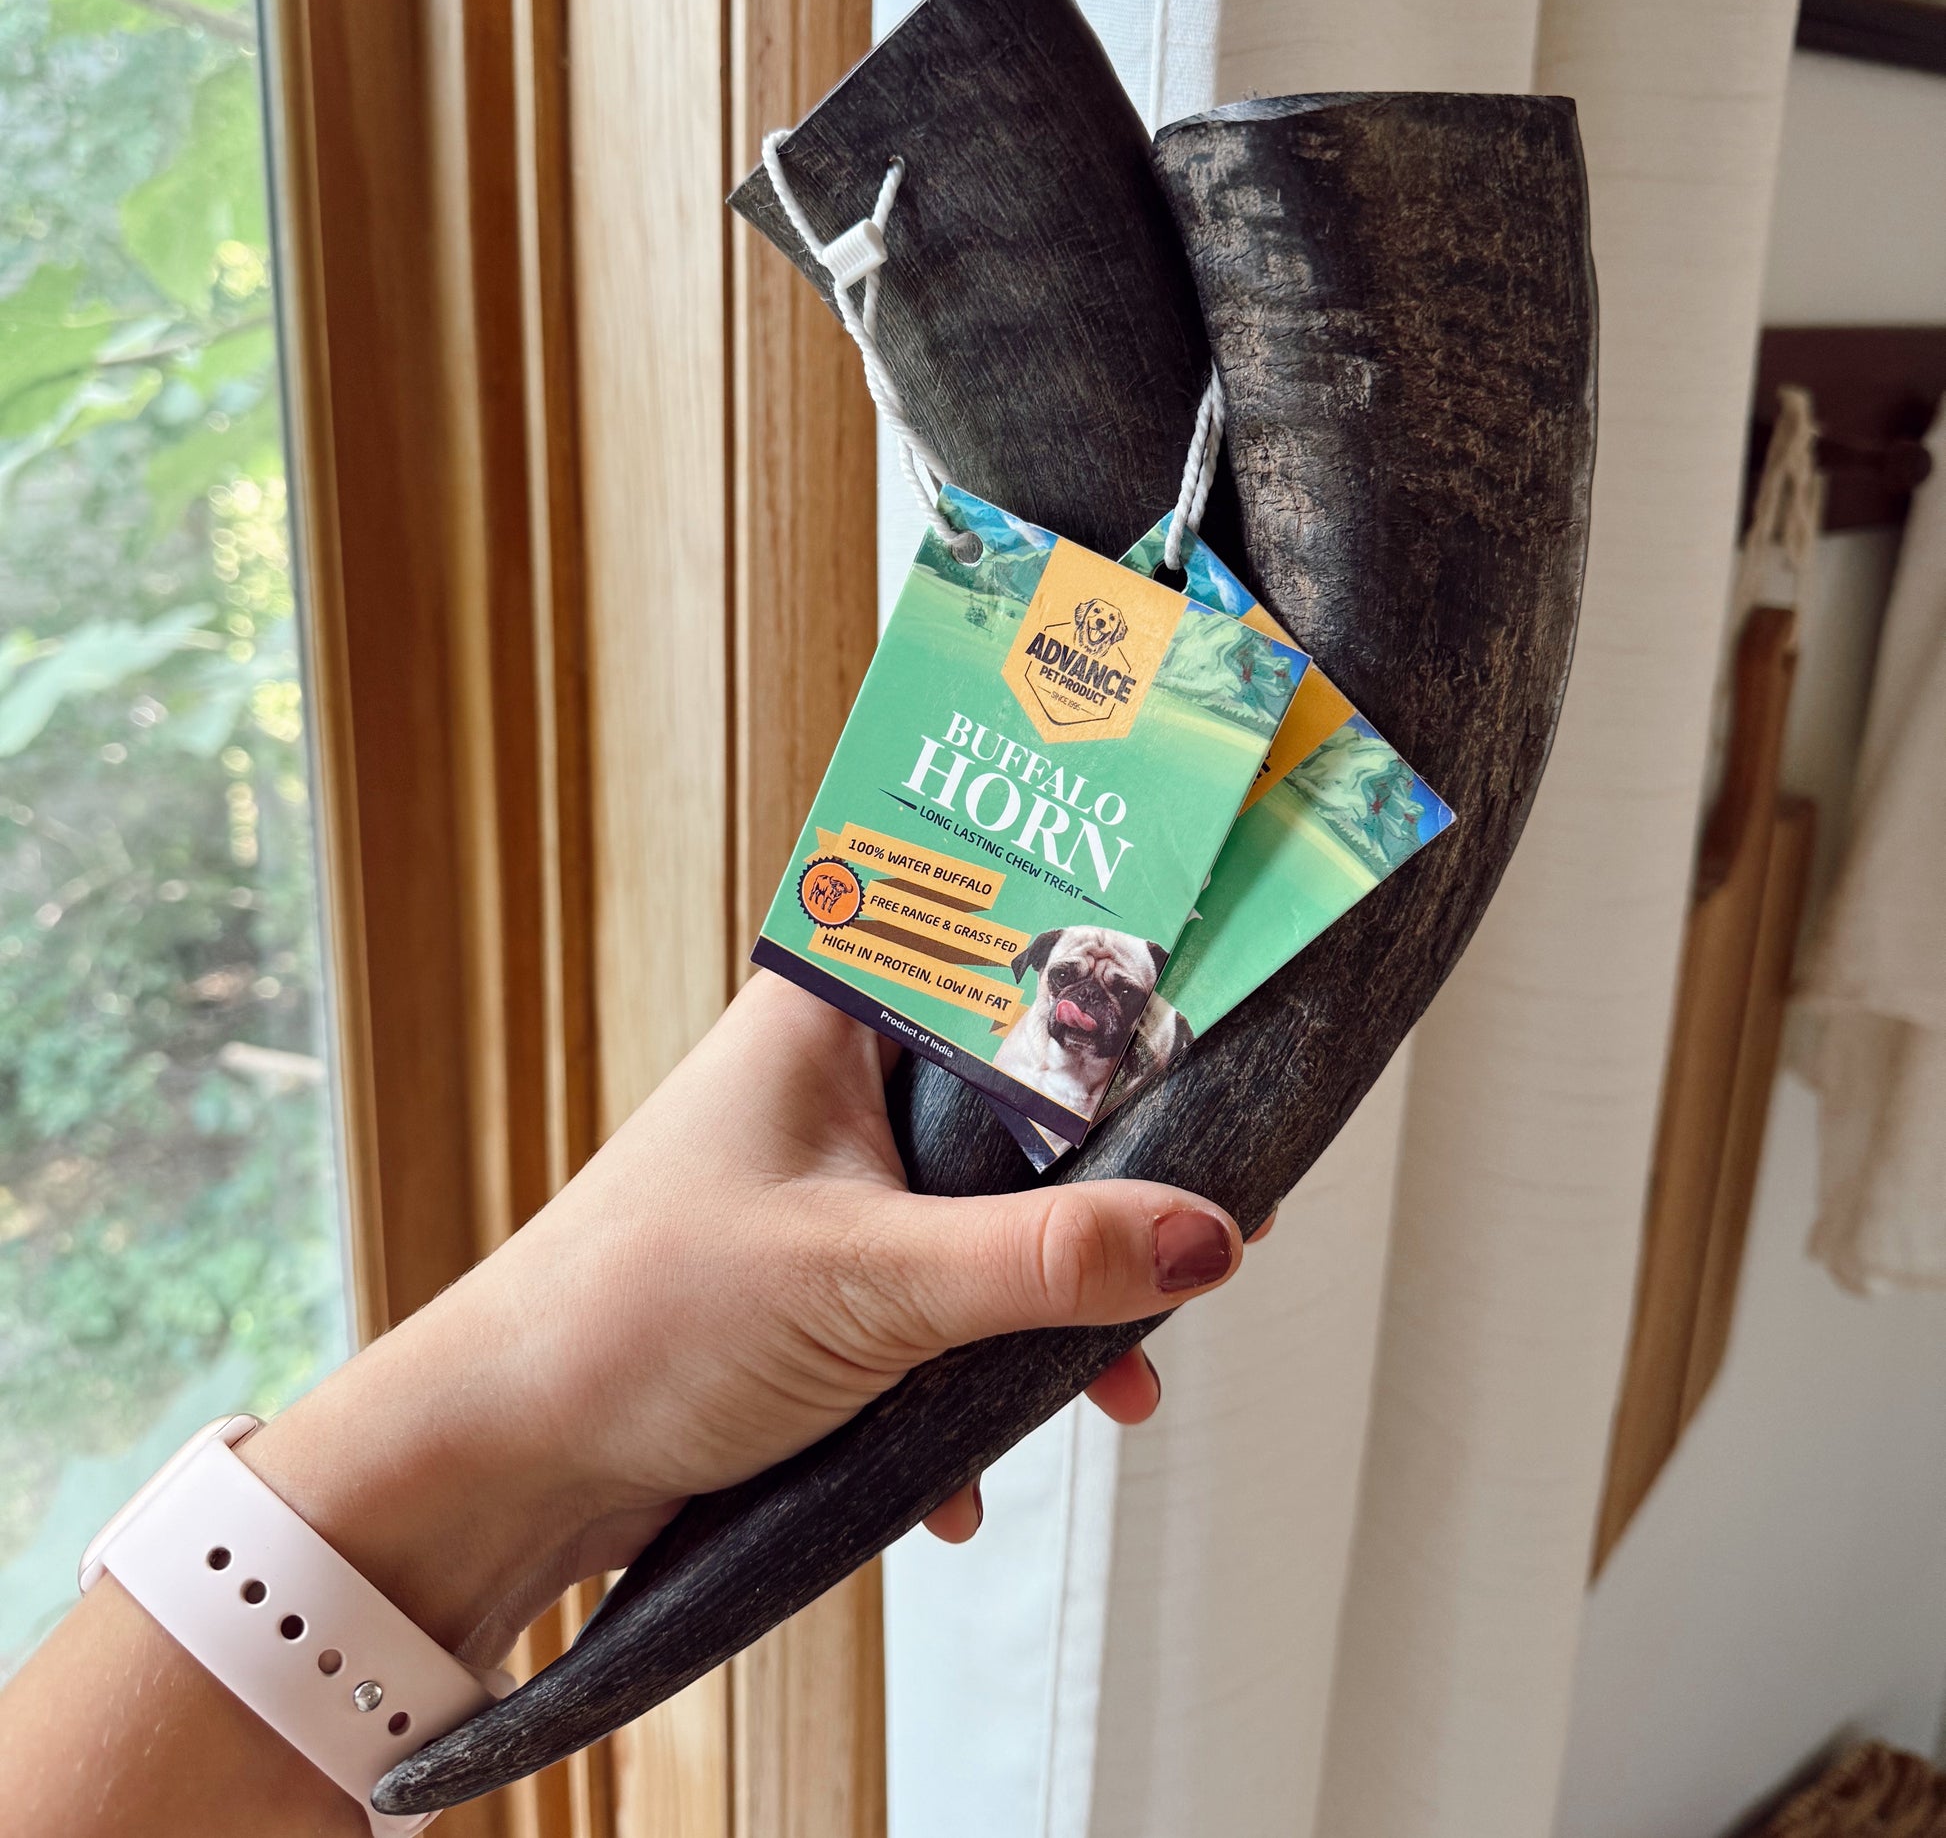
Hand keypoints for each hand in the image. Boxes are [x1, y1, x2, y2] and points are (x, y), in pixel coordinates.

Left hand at [242, 973, 1247, 1665]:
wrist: (504, 1458)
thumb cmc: (637, 1320)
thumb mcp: (872, 1282)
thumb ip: (1050, 1260)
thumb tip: (1207, 1237)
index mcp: (836, 1011)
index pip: (1015, 959)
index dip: (1129, 1011)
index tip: (1228, 1073)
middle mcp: (836, 1075)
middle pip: (1024, 1100)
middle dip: (1107, 1194)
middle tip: (1195, 1250)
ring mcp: (830, 1176)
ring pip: (991, 1210)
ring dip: (1050, 1305)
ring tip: (1111, 1389)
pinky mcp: (823, 1272)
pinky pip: (942, 1295)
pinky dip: (974, 1372)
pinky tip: (967, 1470)